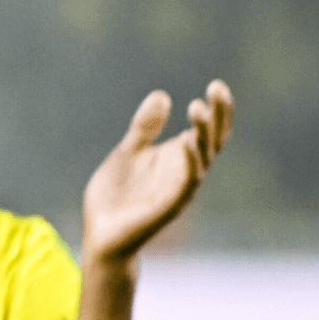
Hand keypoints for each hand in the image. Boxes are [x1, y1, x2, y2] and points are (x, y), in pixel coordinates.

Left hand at [81, 81, 234, 266]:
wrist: (100, 234)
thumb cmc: (117, 196)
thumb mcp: (127, 153)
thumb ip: (144, 128)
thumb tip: (162, 94)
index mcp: (177, 159)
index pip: (206, 132)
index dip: (216, 111)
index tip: (217, 85)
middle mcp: (185, 173)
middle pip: (212, 141)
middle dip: (218, 116)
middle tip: (217, 89)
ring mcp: (179, 190)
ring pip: (202, 159)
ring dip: (202, 133)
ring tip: (197, 106)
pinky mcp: (168, 207)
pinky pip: (186, 184)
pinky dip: (189, 163)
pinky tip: (186, 142)